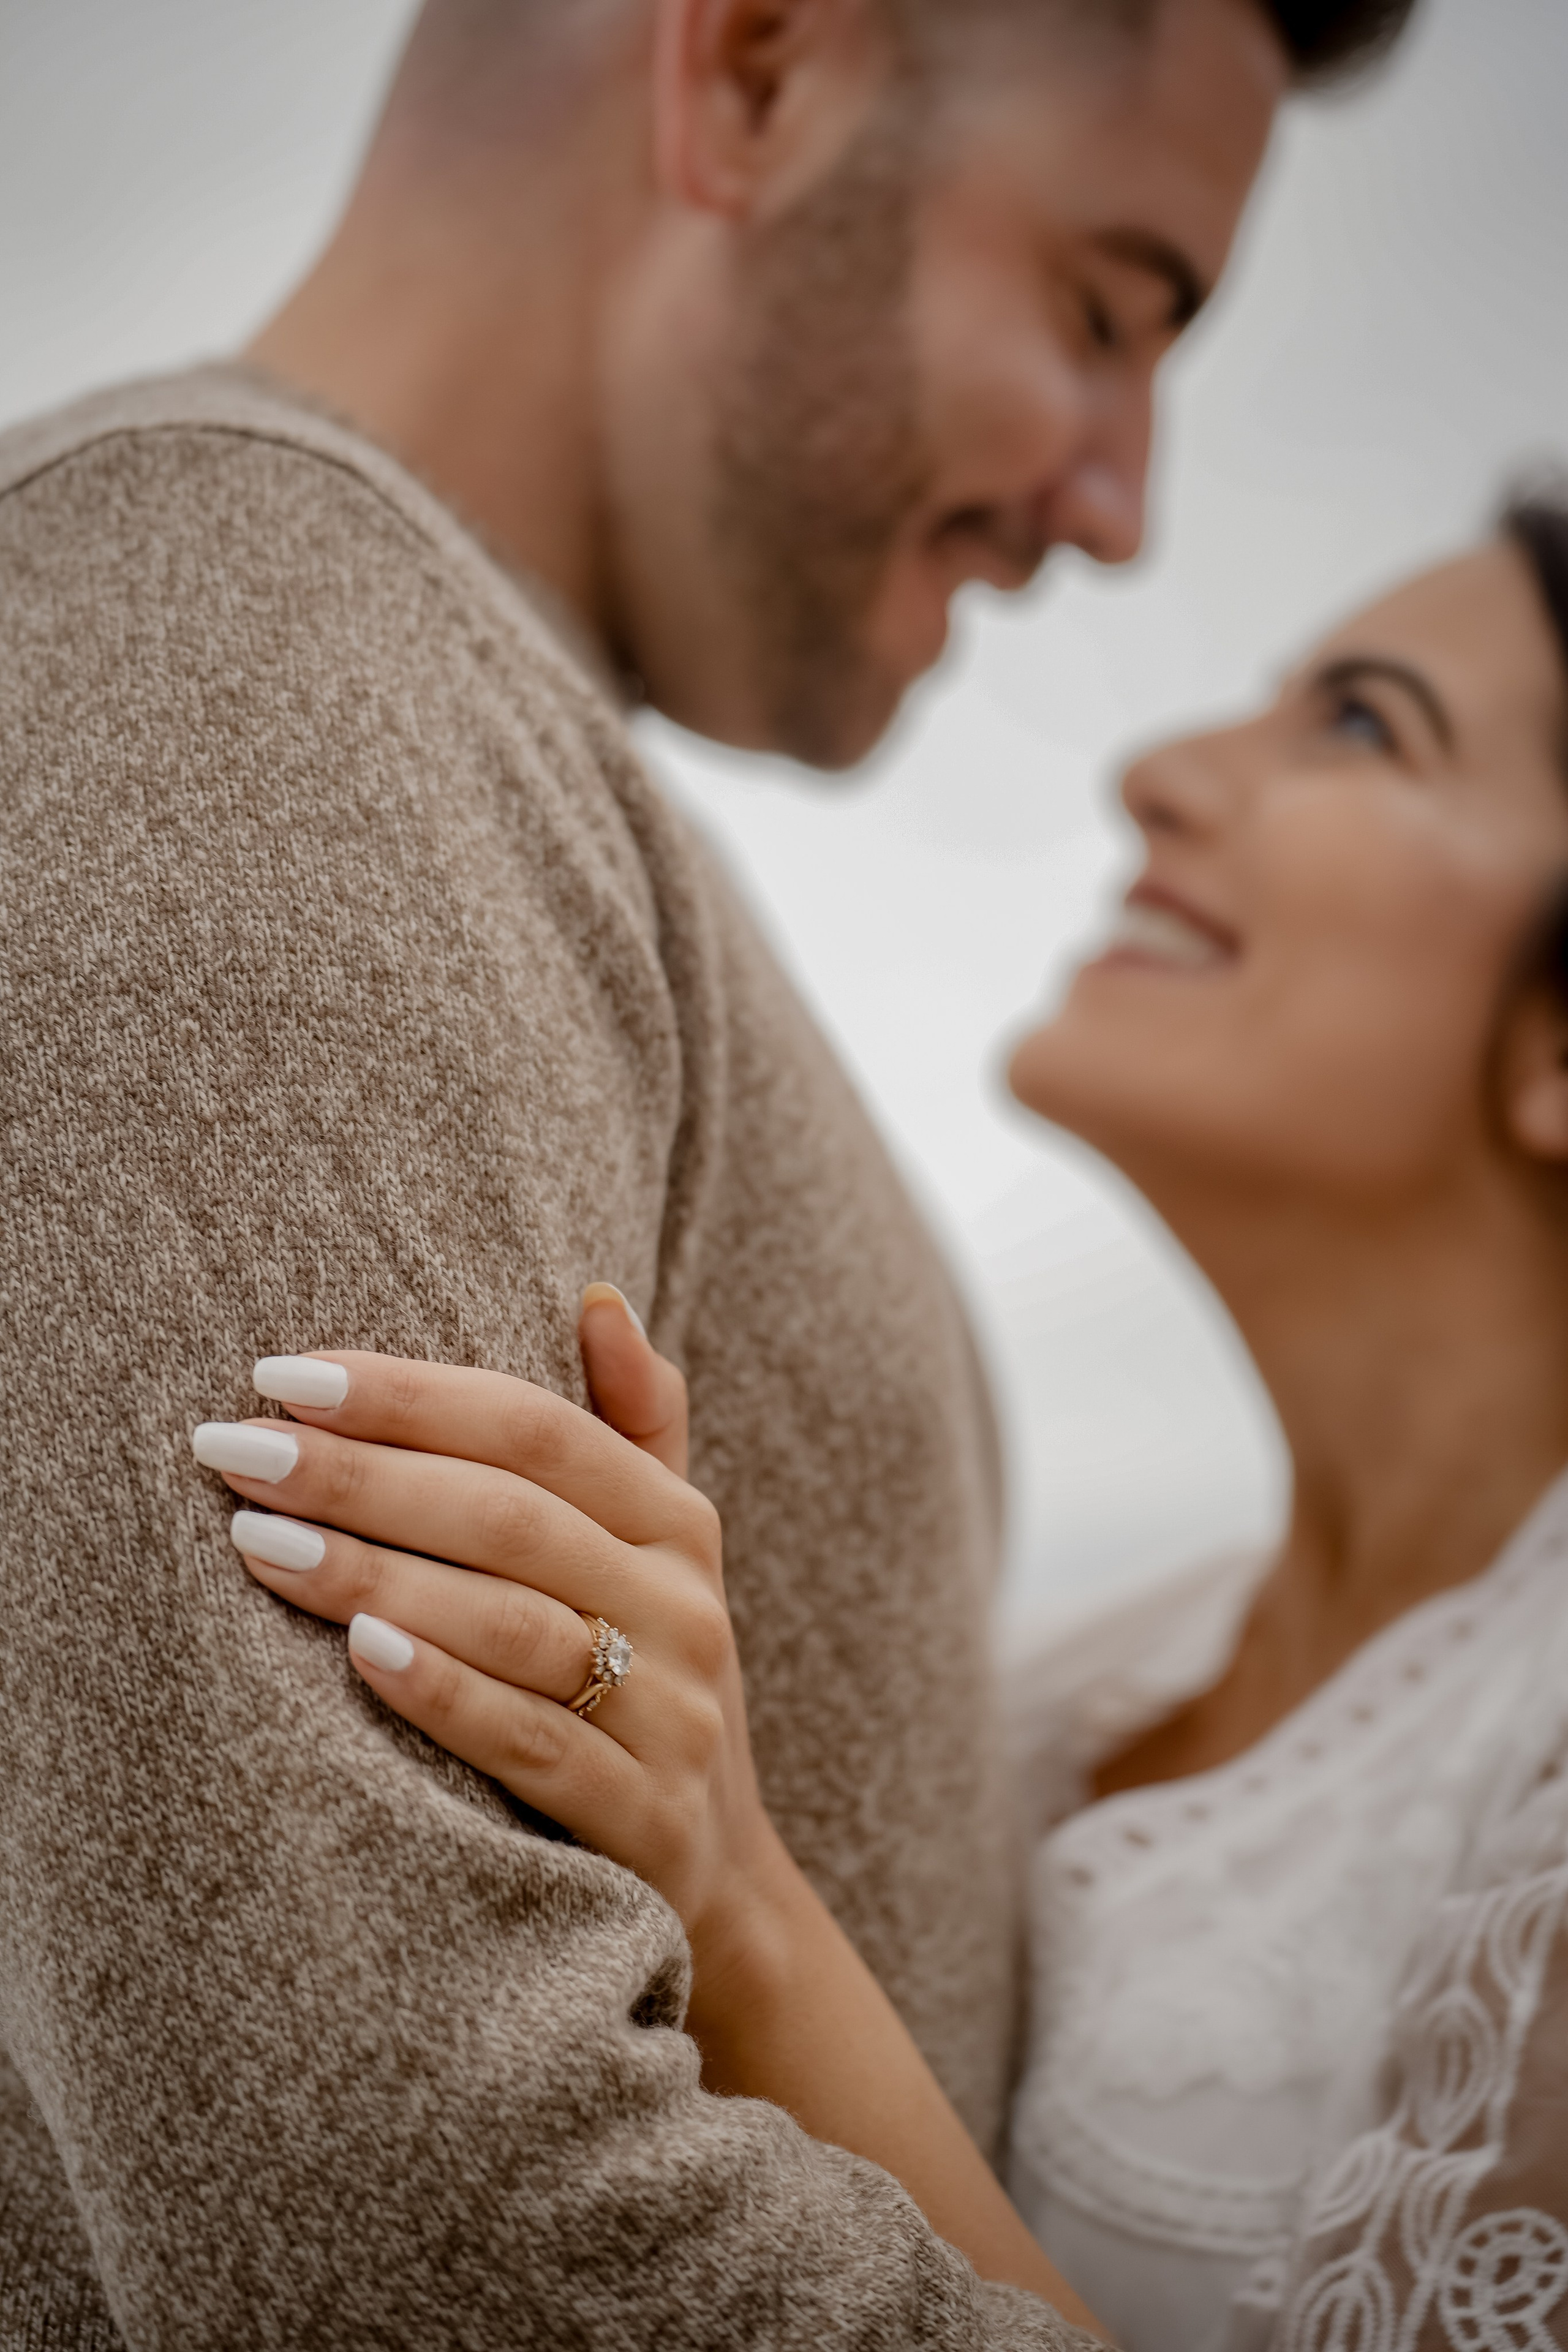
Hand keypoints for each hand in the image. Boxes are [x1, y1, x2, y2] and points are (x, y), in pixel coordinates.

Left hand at [192, 1291, 785, 1950]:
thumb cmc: (643, 1683)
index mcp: (679, 1523)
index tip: (284, 1373)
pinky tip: (357, 1651)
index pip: (537, 1428)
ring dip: (374, 1572)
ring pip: (511, 1622)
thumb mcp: (662, 1551)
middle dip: (360, 1476)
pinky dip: (443, 1691)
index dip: (410, 1394)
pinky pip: (533, 1742)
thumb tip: (599, 1296)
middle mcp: (686, 1607)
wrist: (715, 1881)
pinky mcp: (646, 1819)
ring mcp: (674, 1715)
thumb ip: (635, 1424)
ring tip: (254, 1541)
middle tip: (235, 1449)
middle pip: (509, 1516)